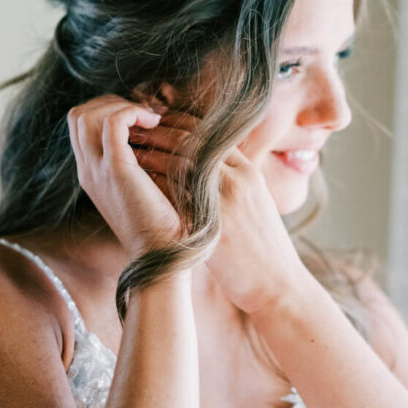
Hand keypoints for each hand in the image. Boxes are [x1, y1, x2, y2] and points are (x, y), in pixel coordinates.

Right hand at [67, 94, 185, 262]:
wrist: (161, 256)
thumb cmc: (163, 227)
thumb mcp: (144, 190)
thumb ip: (139, 166)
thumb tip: (154, 138)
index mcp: (91, 175)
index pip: (81, 126)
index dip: (108, 111)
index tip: (141, 118)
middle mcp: (87, 171)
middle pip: (78, 115)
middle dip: (111, 103)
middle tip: (145, 114)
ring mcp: (96, 170)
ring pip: (87, 114)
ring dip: (121, 105)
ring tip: (150, 118)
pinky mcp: (114, 169)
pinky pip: (112, 122)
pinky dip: (132, 112)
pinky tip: (154, 123)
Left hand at [129, 110, 304, 312]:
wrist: (277, 284)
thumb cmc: (263, 250)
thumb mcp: (256, 205)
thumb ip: (233, 183)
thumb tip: (206, 171)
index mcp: (249, 172)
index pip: (212, 133)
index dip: (181, 125)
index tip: (159, 123)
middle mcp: (238, 178)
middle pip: (194, 139)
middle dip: (162, 131)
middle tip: (137, 128)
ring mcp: (225, 197)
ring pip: (182, 158)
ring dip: (153, 150)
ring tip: (130, 148)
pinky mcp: (212, 220)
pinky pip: (176, 189)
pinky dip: (154, 179)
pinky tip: (136, 178)